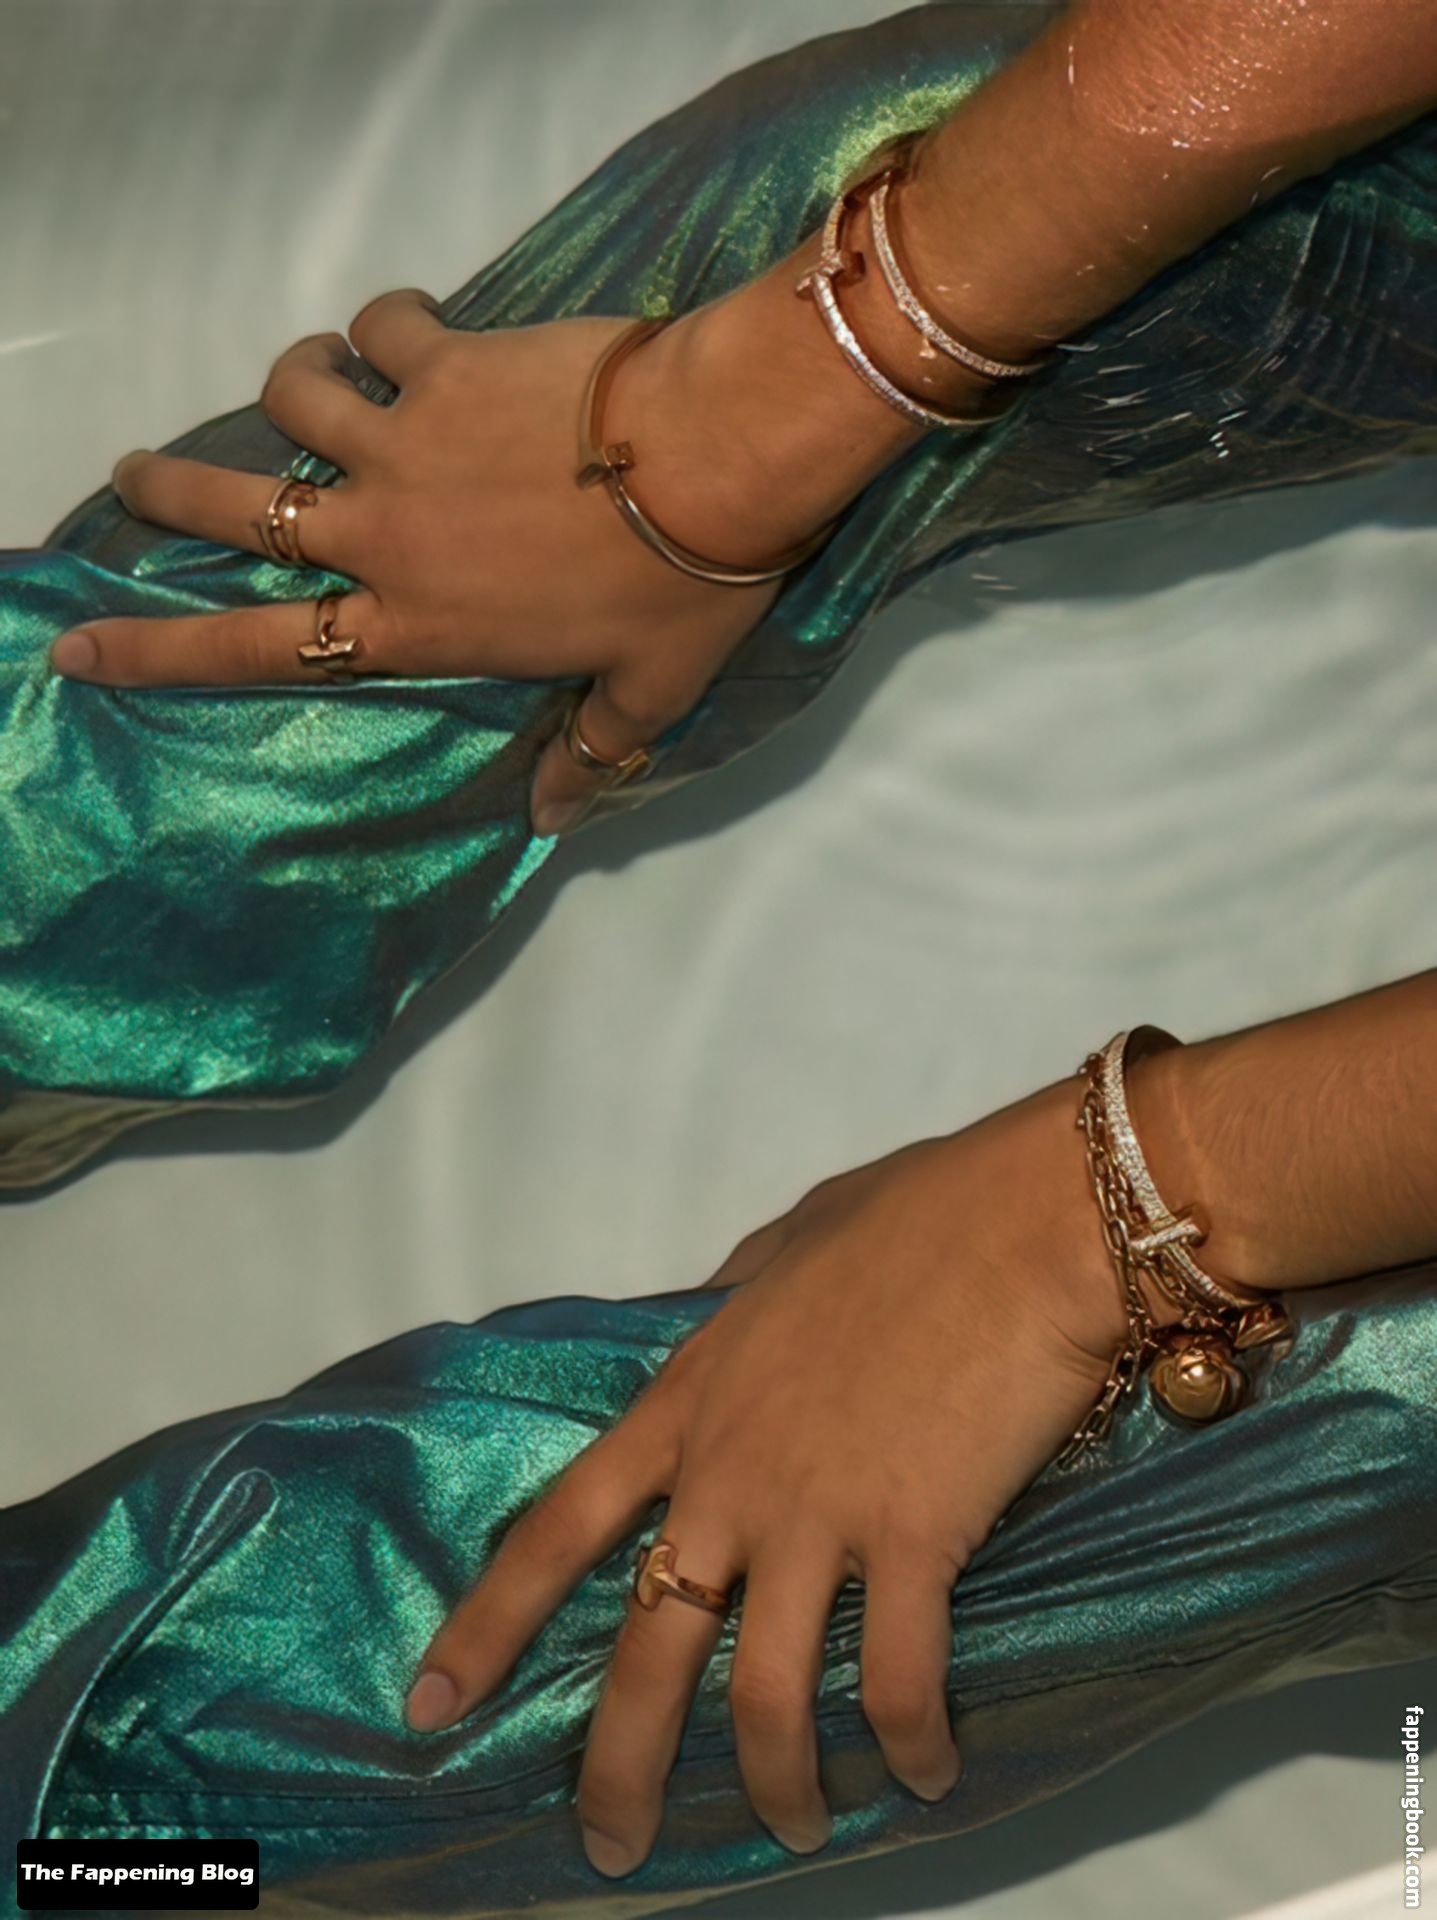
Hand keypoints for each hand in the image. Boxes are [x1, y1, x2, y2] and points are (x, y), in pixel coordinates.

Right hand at [47, 198, 987, 835]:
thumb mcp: (645, 691)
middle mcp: (385, 530)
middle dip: (171, 492)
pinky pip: (382, 324)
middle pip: (238, 510)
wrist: (716, 456)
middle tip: (138, 476)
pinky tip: (411, 329)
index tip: (78, 646)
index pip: (260, 648)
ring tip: (302, 380)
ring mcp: (406, 435)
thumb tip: (560, 821)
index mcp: (415, 623)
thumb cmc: (683, 585)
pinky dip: (384, 324)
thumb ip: (592, 753)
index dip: (158, 653)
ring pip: (292, 399)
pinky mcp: (445, 357)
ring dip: (287, 386)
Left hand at [403, 1076, 1161, 1874]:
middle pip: (648, 1648)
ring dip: (777, 1785)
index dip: (491, 1623)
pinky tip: (928, 1772)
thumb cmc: (919, 1214)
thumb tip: (719, 1295)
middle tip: (609, 1851)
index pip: (562, 1527)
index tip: (434, 1701)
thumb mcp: (796, 1236)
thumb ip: (739, 1285)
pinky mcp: (911, 1539)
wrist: (1027, 1223)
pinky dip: (910, 1745)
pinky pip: (899, 1680)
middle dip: (619, 1767)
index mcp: (690, 1400)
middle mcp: (731, 1474)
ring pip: (765, 1695)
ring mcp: (817, 1513)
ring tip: (796, 1830)